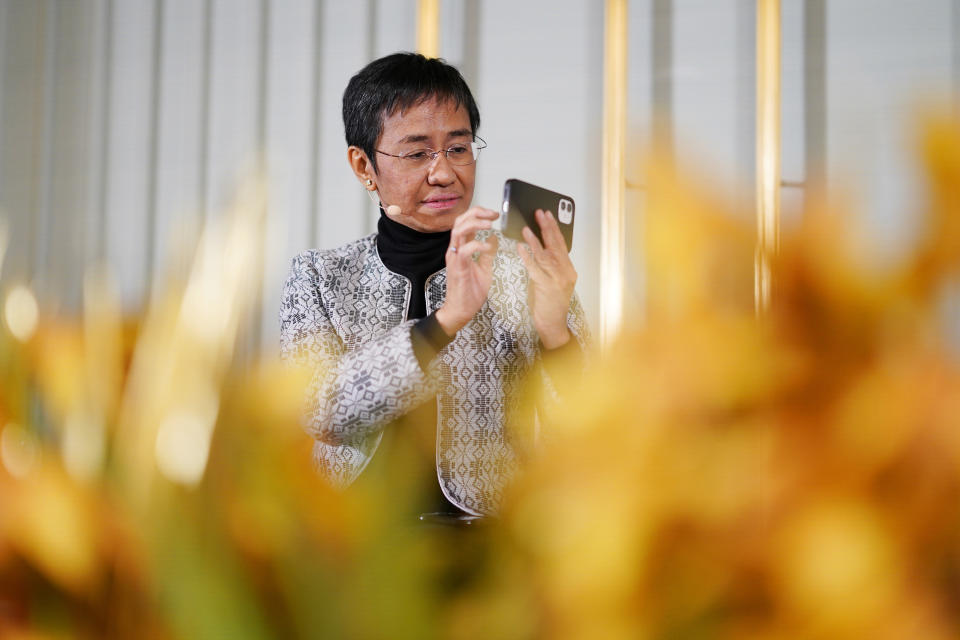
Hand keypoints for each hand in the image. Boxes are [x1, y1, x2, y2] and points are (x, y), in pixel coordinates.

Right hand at [435, 207, 499, 335]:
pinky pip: (464, 250)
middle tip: (493, 214)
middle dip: (477, 213)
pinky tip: (487, 247)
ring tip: (489, 224)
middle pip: (460, 221)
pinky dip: (477, 245)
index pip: (465, 222)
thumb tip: (494, 238)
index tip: (495, 214)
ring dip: (475, 224)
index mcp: (461, 248)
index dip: (479, 214)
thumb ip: (487, 254)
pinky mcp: (457, 267)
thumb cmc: (470, 292)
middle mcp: (455, 250)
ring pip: (459, 231)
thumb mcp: (484, 269)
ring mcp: (454, 258)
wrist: (460, 310)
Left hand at [518, 209, 576, 348]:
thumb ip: (547, 265)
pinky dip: (528, 257)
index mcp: (568, 270)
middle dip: (547, 227)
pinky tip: (521, 248)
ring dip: (535, 240)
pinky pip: (536, 269)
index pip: (561, 244)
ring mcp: (558, 280)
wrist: (553, 326)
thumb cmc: (550, 305)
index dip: (554, 228)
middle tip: (539, 213)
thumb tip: (536, 247)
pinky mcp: (547, 287)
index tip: (547, 214)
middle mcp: (566, 273)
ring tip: (526, 228)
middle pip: (556, 245)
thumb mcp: (551, 281)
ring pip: (546, 255)